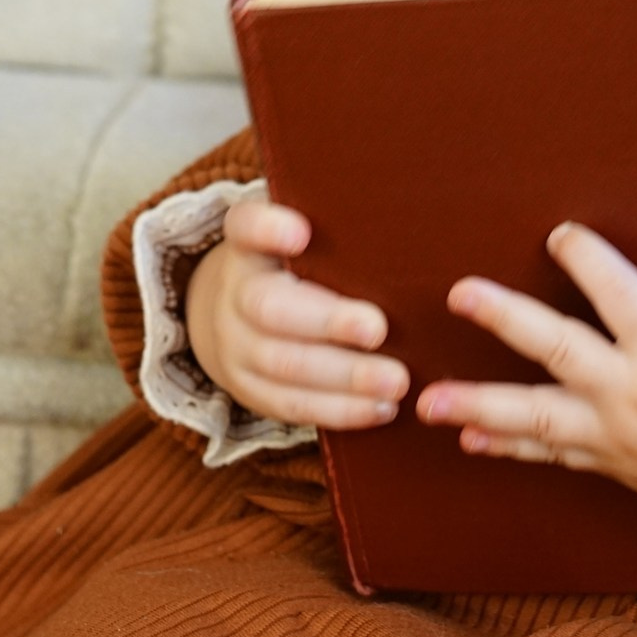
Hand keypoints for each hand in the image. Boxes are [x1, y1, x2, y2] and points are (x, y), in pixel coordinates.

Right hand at [183, 198, 407, 430]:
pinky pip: (291, 405)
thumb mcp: (298, 240)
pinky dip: (339, 410)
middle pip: (268, 307)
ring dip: (345, 377)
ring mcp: (235, 345)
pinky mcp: (248, 389)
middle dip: (327, 321)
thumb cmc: (293, 269)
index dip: (267, 229)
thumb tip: (408, 231)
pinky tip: (381, 408)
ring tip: (396, 381)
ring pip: (284, 364)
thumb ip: (335, 233)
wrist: (228, 316)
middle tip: (378, 328)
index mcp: (249, 246)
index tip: (301, 233)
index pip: (245, 226)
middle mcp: (235, 293)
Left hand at [415, 199, 636, 567]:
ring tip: (429, 400)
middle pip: (561, 352)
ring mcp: (618, 435)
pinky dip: (509, 447)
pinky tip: (468, 437)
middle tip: (460, 295)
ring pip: (539, 418)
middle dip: (508, 322)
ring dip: (480, 405)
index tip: (559, 234)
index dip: (590, 262)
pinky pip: (553, 455)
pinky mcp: (613, 463)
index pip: (623, 298)